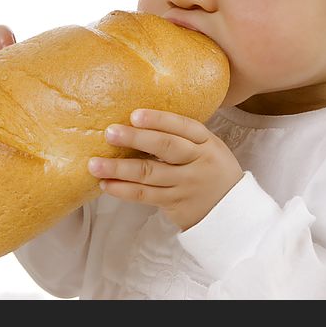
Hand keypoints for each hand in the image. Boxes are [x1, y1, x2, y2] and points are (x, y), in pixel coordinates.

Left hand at [88, 109, 243, 230]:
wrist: (230, 212)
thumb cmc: (210, 169)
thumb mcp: (207, 147)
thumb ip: (181, 135)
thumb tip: (137, 117)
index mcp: (206, 142)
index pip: (183, 126)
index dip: (159, 120)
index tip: (134, 115)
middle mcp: (197, 161)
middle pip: (165, 147)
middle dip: (136, 139)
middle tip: (110, 133)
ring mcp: (186, 184)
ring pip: (149, 174)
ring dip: (119, 169)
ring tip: (95, 164)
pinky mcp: (175, 204)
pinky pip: (145, 196)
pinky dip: (123, 190)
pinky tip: (106, 184)